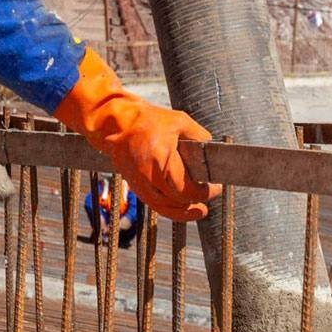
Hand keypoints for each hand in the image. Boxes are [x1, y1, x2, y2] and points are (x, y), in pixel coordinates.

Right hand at [55, 49, 221, 221]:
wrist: (115, 123)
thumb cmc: (146, 120)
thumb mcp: (180, 121)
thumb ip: (199, 137)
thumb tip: (211, 151)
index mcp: (161, 160)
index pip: (186, 190)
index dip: (204, 193)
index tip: (215, 187)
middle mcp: (149, 177)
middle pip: (177, 202)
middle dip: (196, 200)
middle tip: (210, 194)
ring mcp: (140, 184)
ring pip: (165, 208)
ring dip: (183, 211)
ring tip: (199, 210)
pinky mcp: (136, 186)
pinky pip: (155, 204)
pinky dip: (169, 208)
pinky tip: (182, 207)